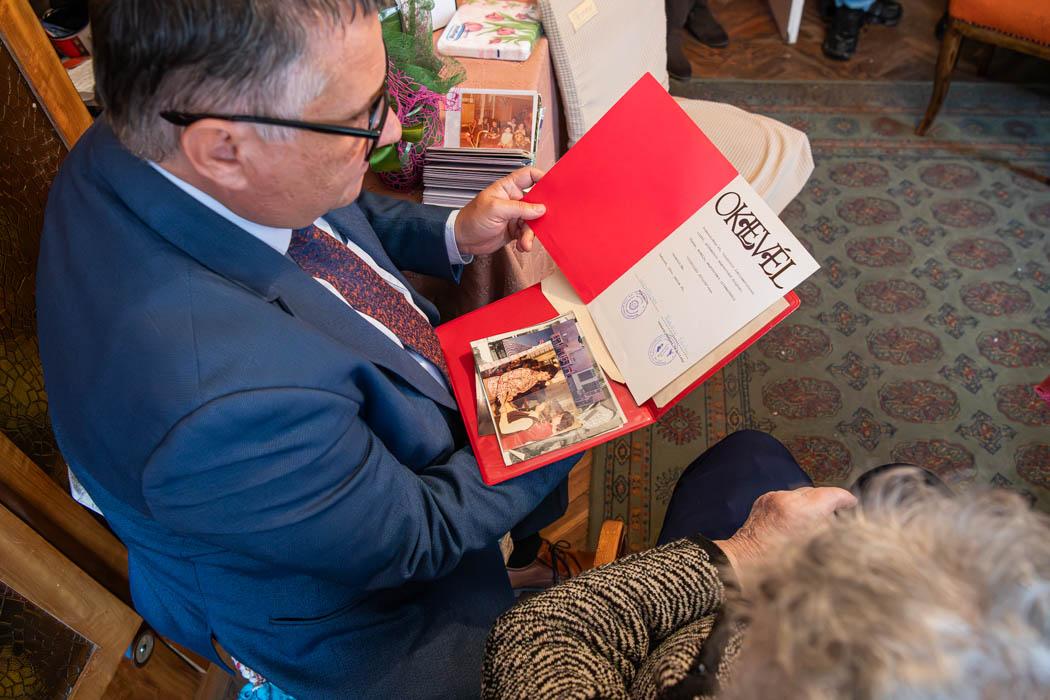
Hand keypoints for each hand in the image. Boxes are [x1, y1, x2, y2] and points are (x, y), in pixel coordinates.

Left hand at [454, 167, 546, 255]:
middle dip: (541, 213)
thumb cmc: (473, 218)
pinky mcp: (515, 230)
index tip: (553, 187)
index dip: (542, 178)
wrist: (463, 240)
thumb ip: (520, 208)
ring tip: (525, 243)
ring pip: (533, 221)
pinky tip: (522, 246)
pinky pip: (527, 234)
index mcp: (508, 187)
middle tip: (545, 222)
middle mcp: (514, 199)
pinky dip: (526, 241)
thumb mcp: (496, 209)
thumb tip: (541, 209)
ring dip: (531, 233)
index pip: (529, 175)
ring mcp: (515, 215)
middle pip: (537, 201)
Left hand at [715, 487, 855, 590]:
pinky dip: (797, 506)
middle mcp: (787, 499)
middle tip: (840, 516)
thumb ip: (830, 534)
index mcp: (801, 511)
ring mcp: (773, 497)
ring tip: (819, 521)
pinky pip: (788, 498)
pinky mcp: (764, 500)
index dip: (846, 499)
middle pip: (817, 492)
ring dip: (812, 504)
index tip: (853, 504)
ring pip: (802, 494)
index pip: (831, 495)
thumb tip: (843, 526)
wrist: (743, 563)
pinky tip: (799, 521)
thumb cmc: (778, 566)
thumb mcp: (813, 552)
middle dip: (829, 502)